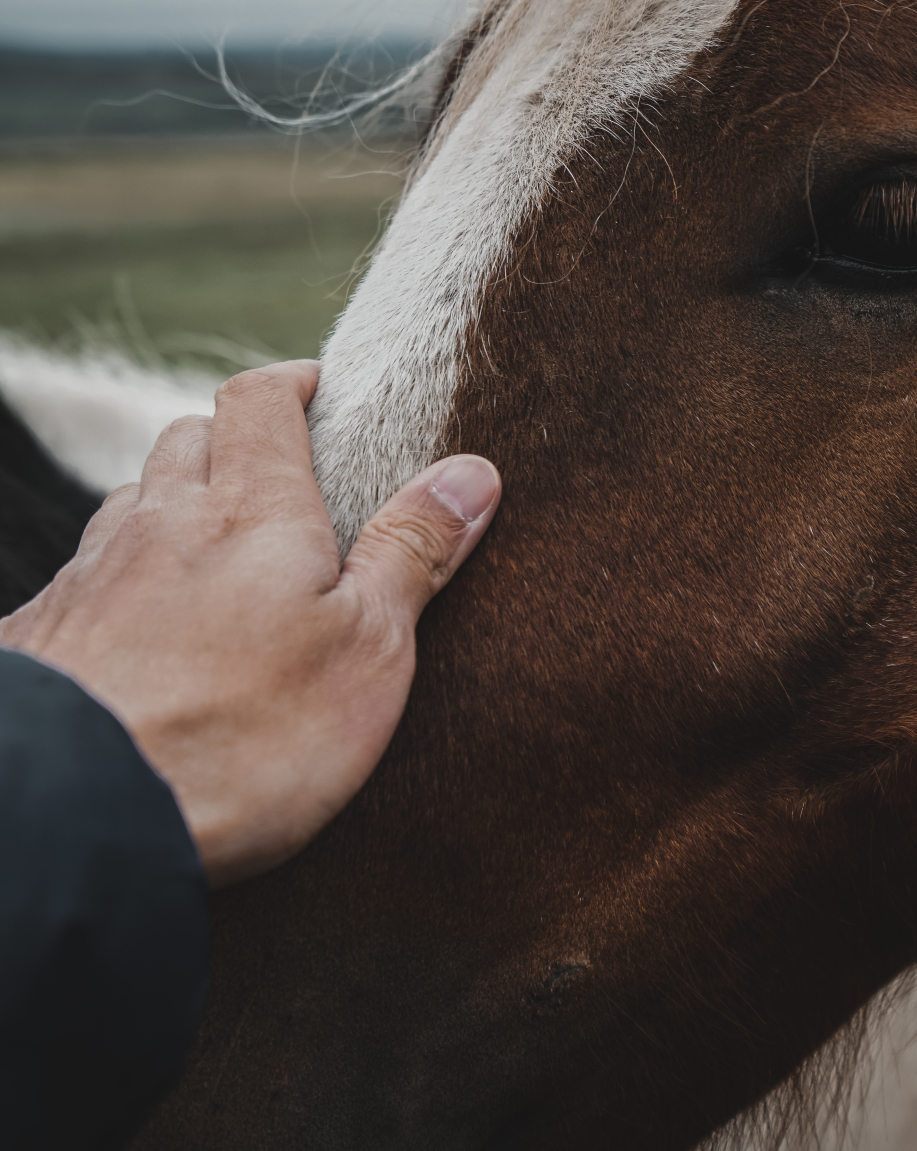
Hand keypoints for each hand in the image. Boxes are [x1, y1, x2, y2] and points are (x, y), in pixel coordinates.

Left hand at [0, 362, 499, 885]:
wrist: (83, 814)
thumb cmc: (248, 736)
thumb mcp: (370, 650)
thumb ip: (413, 555)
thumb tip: (471, 471)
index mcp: (252, 512)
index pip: (259, 401)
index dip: (291, 384)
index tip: (321, 389)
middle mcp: (159, 523)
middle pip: (187, 441)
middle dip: (232, 441)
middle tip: (280, 474)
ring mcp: (89, 578)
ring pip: (130, 506)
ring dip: (172, 509)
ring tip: (213, 556)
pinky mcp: (39, 639)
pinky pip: (83, 580)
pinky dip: (120, 582)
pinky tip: (141, 634)